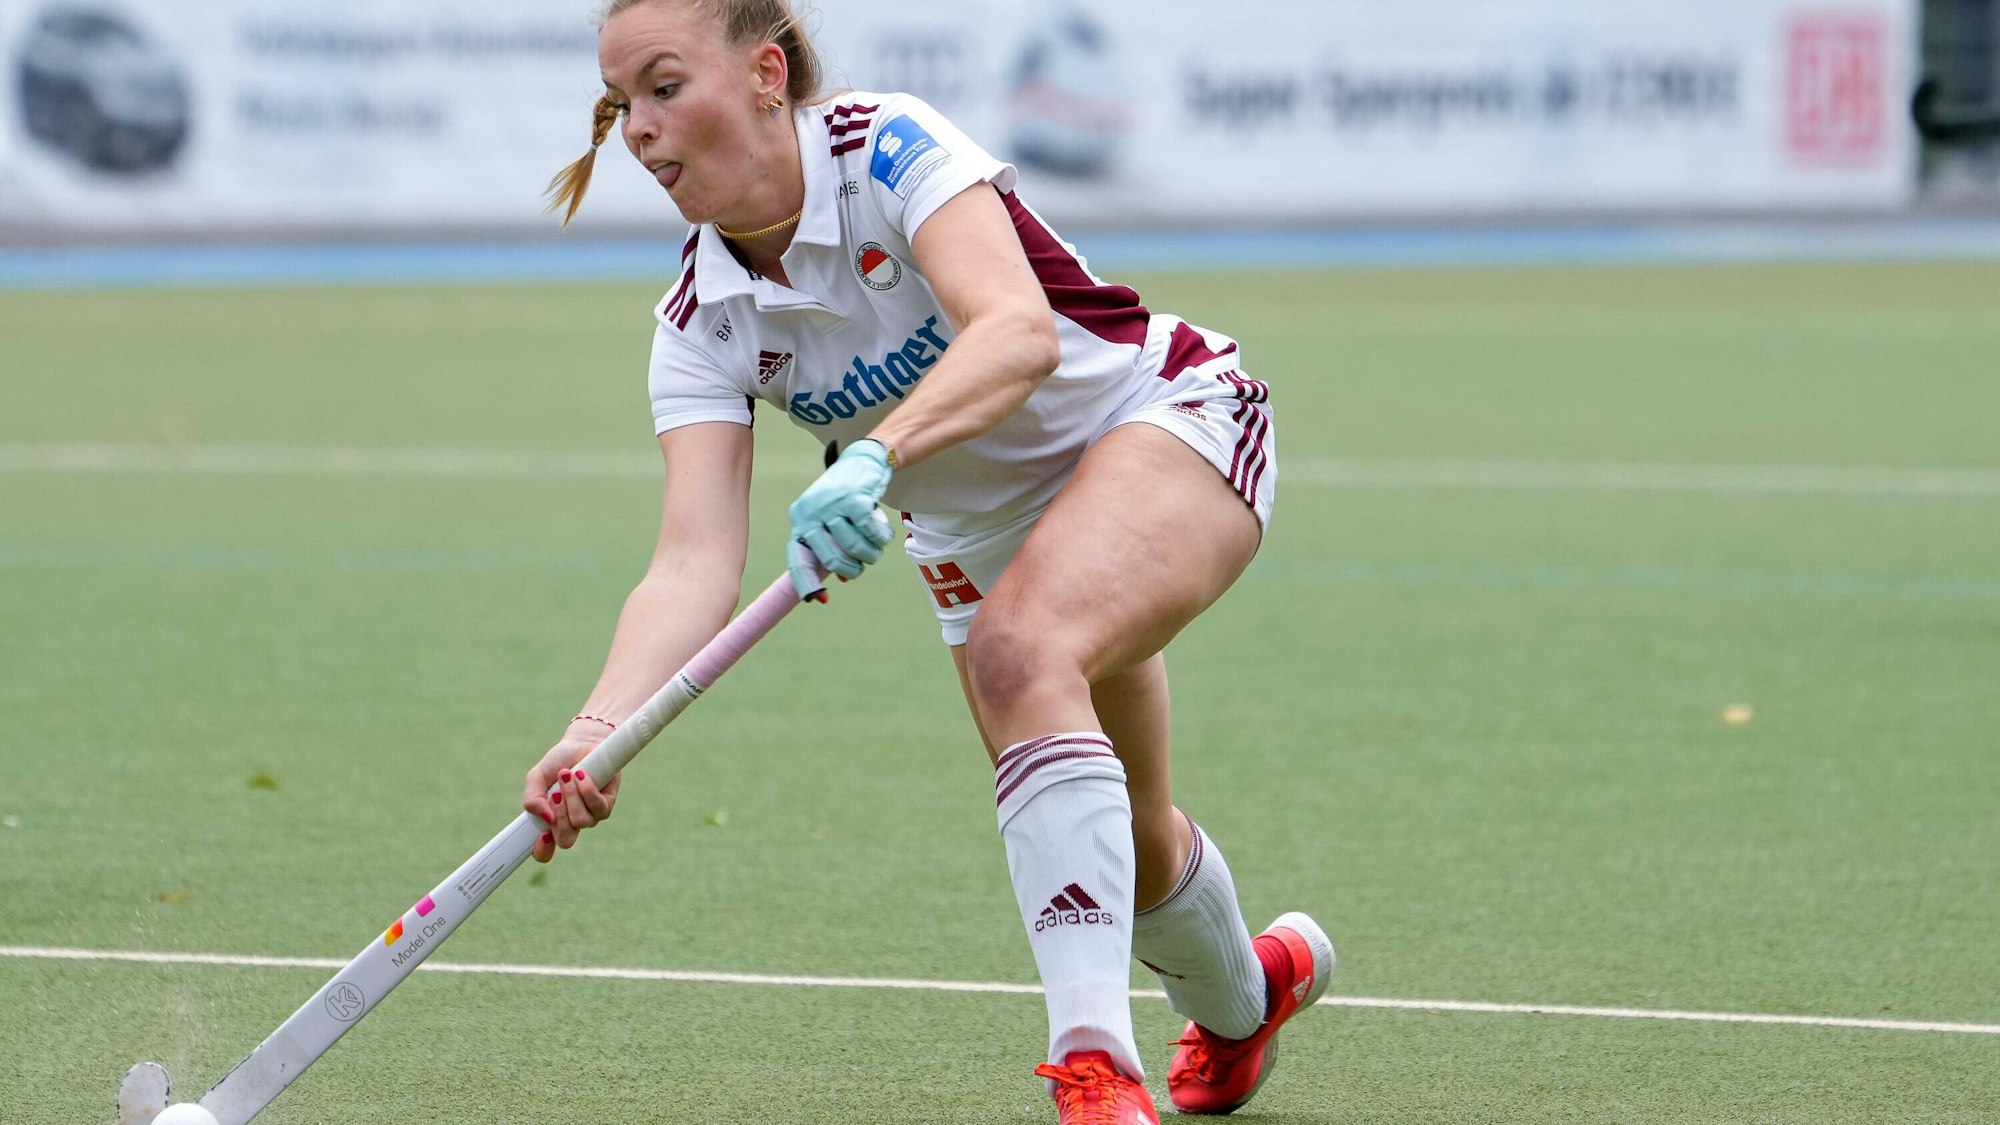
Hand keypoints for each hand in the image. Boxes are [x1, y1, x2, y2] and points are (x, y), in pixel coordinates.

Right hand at [522, 726, 622, 862]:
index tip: (542, 837)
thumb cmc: (558, 763)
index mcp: (552, 822)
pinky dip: (587, 790)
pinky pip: (598, 806)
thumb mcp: (536, 778)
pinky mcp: (607, 804)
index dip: (543, 852)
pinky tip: (581, 774)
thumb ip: (531, 799)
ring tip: (567, 776)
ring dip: (571, 797)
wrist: (581, 743)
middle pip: (566, 839)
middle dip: (559, 816)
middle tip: (555, 793)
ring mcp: (591, 816)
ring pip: (581, 821)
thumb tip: (546, 818)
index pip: (545, 851)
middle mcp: (572, 823)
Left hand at [788, 439, 893, 596]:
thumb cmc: (847, 497)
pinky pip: (871, 533)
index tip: (821, 599)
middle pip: (831, 559)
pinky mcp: (854, 499)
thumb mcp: (834, 522)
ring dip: (872, 552)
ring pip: (855, 548)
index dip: (808, 582)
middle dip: (854, 568)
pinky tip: (885, 533)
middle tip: (865, 563)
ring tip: (877, 544)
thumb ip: (834, 549)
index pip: (797, 558)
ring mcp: (831, 505)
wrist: (864, 459)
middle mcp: (810, 512)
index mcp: (800, 520)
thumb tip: (842, 579)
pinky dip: (882, 538)